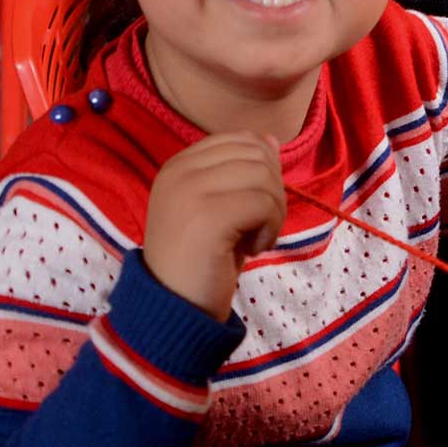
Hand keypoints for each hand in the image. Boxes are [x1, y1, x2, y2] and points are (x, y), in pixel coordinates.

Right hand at [142, 133, 285, 319]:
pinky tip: (253, 249)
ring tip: (255, 239)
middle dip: (272, 190)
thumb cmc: (200, 261)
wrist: (173, 307)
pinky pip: (264, 203)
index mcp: (178, 165)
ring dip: (274, 211)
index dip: (262, 170)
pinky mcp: (208, 215)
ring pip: (264, 176)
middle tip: (258, 226)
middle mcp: (179, 170)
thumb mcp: (220, 208)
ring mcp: (191, 190)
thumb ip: (242, 172)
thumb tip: (271, 139)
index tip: (251, 209)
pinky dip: (270, 228)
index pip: (239, 139)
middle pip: (256, 154)